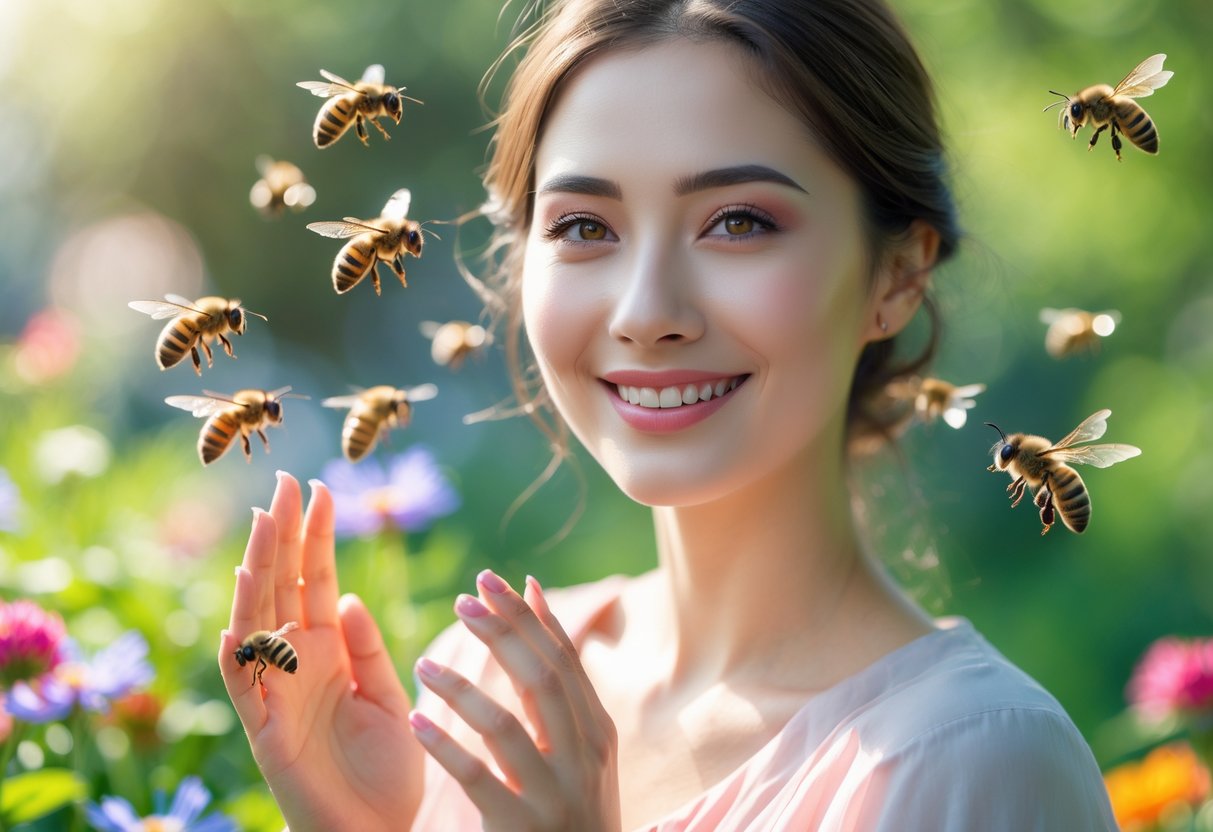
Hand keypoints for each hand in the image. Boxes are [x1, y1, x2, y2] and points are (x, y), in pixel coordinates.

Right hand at [219, 472, 423, 831]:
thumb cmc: (385, 770)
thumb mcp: (389, 697)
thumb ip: (368, 649)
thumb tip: (351, 596)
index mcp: (330, 649)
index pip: (319, 579)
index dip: (317, 536)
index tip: (318, 488)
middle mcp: (298, 662)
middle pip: (285, 587)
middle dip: (285, 536)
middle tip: (283, 482)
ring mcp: (278, 692)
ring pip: (259, 623)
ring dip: (260, 575)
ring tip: (263, 527)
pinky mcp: (266, 731)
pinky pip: (245, 688)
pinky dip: (238, 657)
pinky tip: (236, 620)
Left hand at [409, 570, 620, 831]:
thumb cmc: (575, 809)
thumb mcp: (582, 750)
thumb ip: (560, 684)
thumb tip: (536, 596)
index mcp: (597, 733)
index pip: (563, 660)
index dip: (527, 616)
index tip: (491, 579)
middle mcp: (583, 758)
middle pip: (540, 679)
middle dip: (501, 634)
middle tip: (461, 601)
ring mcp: (556, 795)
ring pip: (507, 726)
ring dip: (462, 689)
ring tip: (422, 665)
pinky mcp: (522, 827)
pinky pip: (477, 779)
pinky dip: (446, 747)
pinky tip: (417, 723)